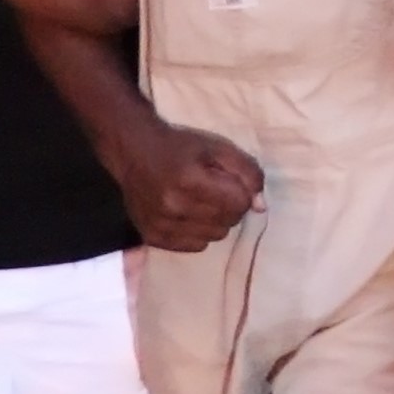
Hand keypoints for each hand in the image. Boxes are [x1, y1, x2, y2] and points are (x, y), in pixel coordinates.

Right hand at [114, 116, 266, 251]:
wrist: (133, 153)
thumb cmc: (180, 147)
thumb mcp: (218, 148)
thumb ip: (247, 172)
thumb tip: (260, 206)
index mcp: (189, 180)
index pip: (239, 203)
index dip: (241, 192)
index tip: (229, 182)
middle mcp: (172, 207)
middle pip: (228, 222)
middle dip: (230, 206)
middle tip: (214, 190)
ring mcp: (160, 226)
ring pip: (214, 237)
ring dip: (215, 221)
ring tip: (200, 202)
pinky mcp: (153, 238)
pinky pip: (195, 246)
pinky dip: (198, 232)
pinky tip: (187, 214)